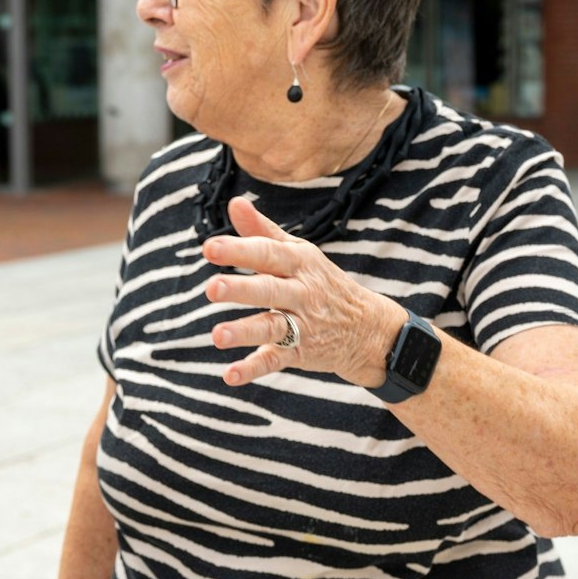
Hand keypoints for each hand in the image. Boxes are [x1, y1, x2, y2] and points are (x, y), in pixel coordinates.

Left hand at [200, 196, 404, 388]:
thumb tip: (235, 202)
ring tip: (218, 335)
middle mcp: (301, 292)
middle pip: (269, 289)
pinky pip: (275, 360)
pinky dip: (253, 369)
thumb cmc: (320, 282)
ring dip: (244, 331)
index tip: (209, 248)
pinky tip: (229, 376)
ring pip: (271, 327)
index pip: (267, 253)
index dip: (239, 249)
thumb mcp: (298, 252)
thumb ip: (263, 231)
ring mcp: (302, 324)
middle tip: (212, 288)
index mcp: (298, 263)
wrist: (367, 327)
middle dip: (241, 288)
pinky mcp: (300, 352)